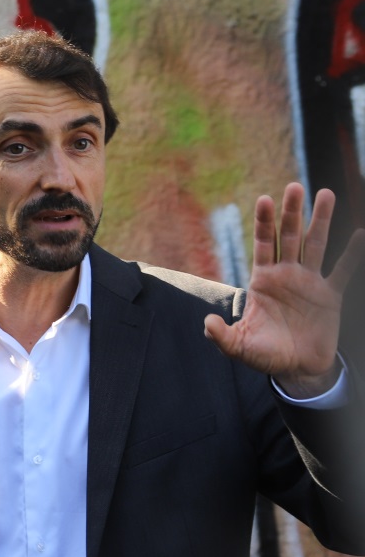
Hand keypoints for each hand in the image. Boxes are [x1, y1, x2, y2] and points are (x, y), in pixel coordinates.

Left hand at [204, 183, 364, 398]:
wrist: (297, 368)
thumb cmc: (265, 354)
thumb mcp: (239, 346)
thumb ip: (222, 335)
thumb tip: (207, 323)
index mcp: (262, 280)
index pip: (263, 244)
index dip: (263, 222)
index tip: (264, 199)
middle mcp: (286, 275)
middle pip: (289, 236)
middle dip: (291, 212)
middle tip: (294, 187)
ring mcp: (309, 282)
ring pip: (316, 244)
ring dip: (320, 220)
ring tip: (325, 193)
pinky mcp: (331, 296)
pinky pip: (343, 272)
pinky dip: (352, 254)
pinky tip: (360, 234)